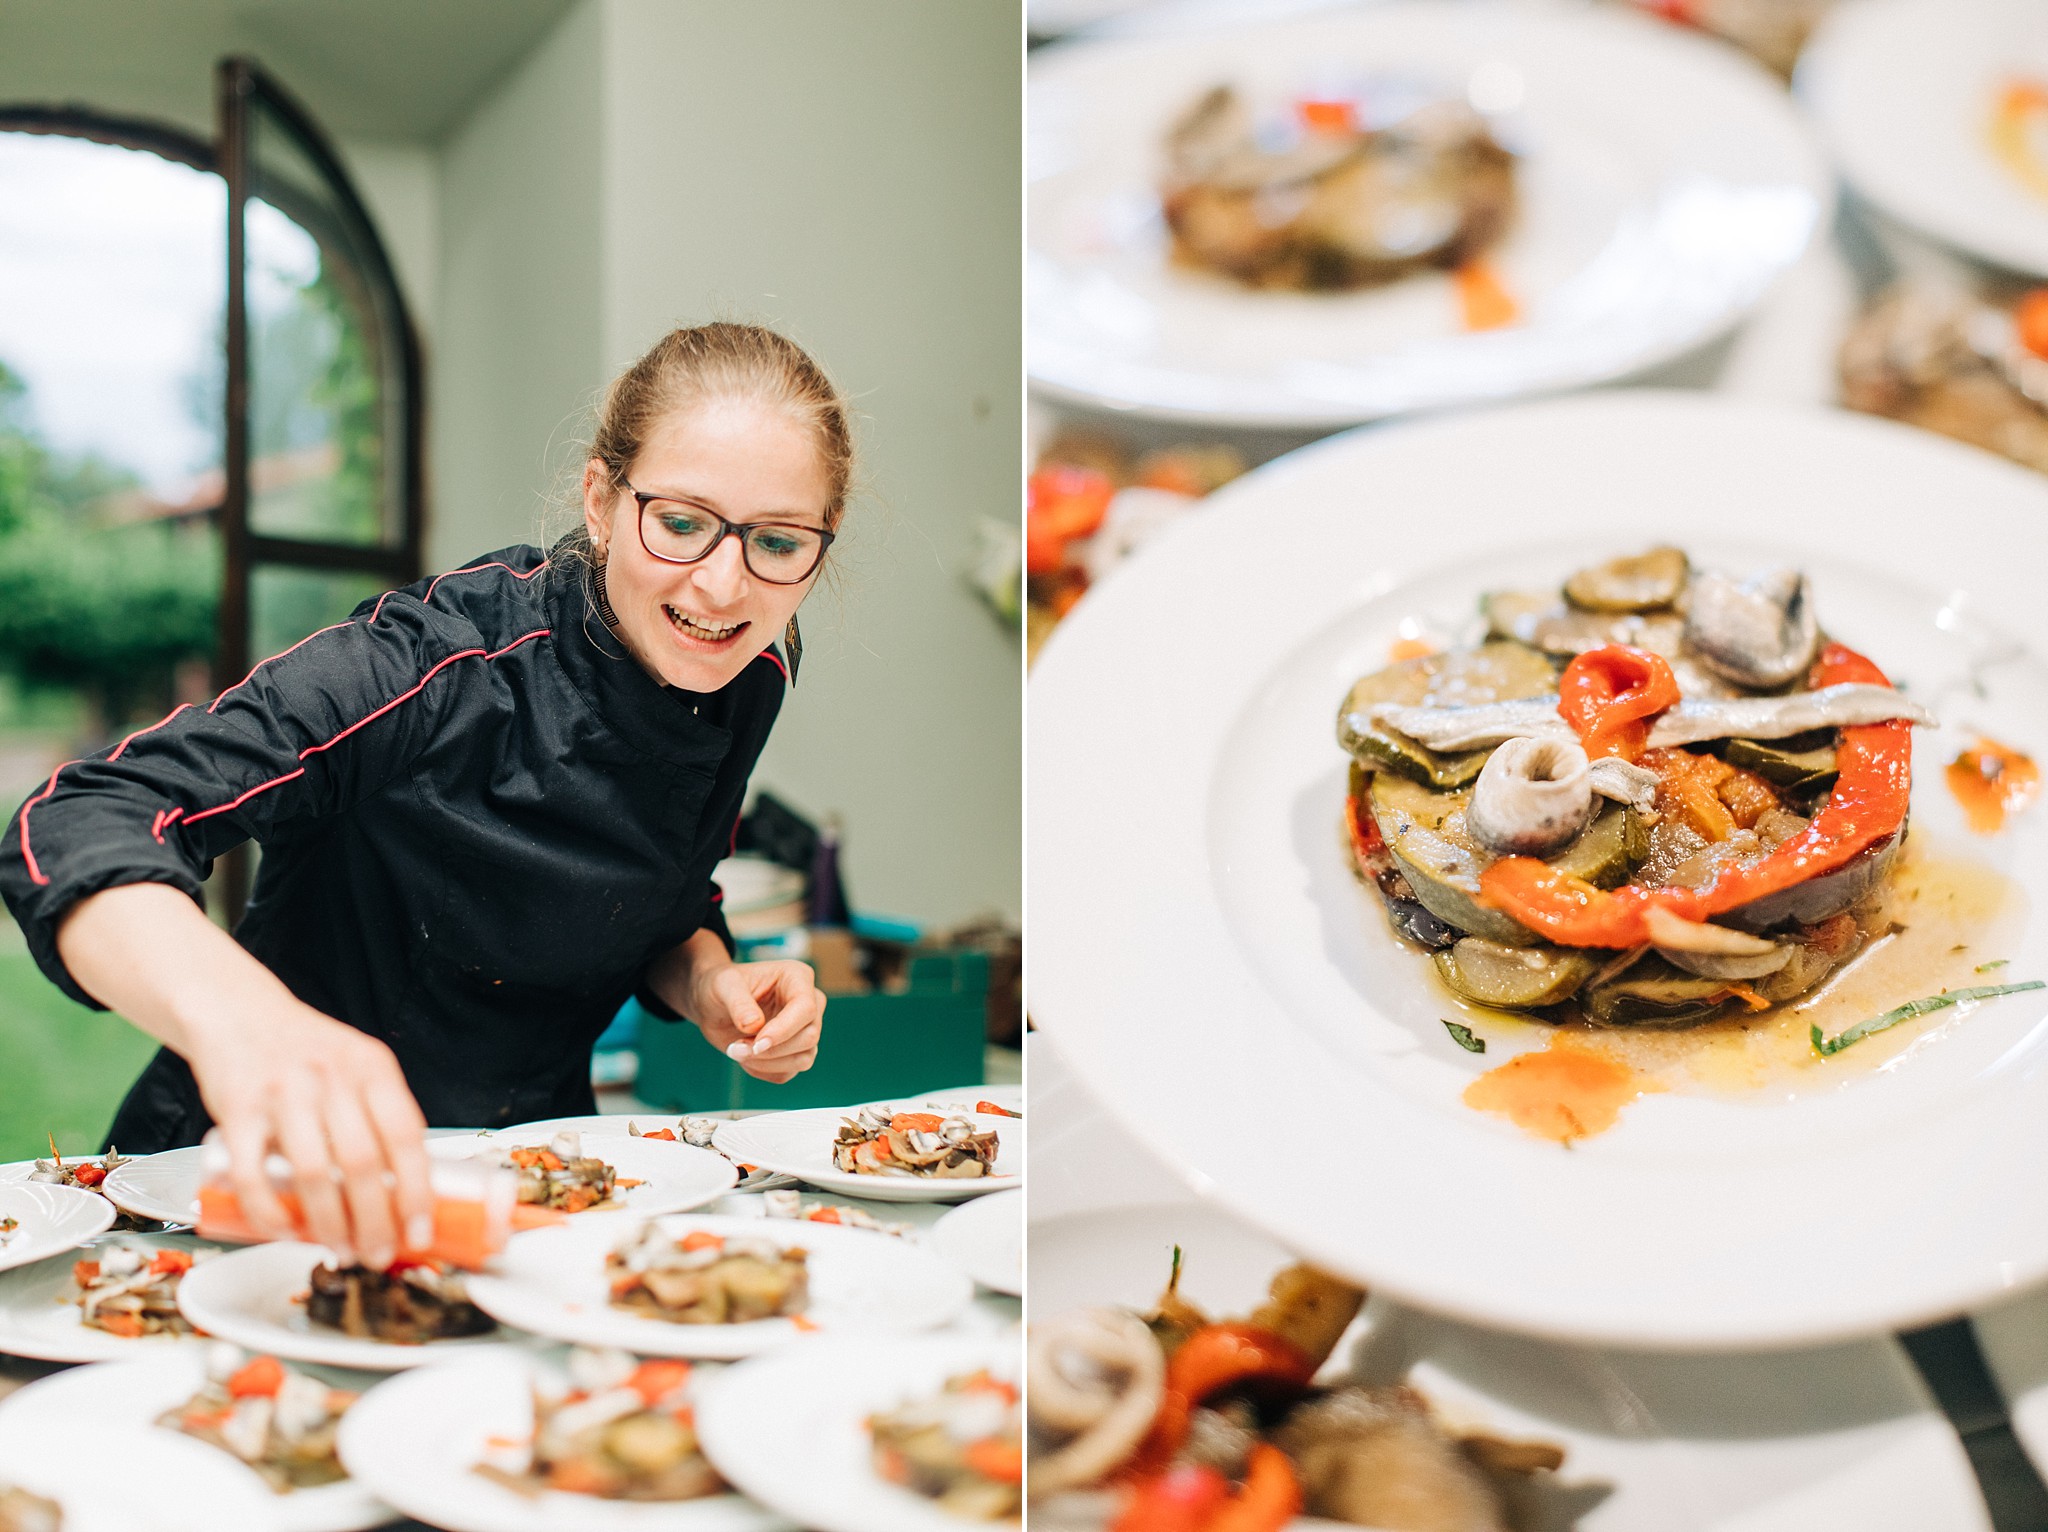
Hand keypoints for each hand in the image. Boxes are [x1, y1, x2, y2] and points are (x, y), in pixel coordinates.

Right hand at [185, 999, 436, 1268]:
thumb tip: (408, 1190)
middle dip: (376, 1222)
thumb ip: (380, 1116)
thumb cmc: (307, 1052)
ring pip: (313, 1174)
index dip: (417, 1192)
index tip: (420, 1232)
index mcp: (373, 1068)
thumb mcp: (358, 1066)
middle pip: (363, 1164)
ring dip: (329, 1224)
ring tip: (340, 1250)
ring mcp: (283, 1093)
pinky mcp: (237, 1109)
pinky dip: (269, 1213)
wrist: (239, 1014)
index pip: (406, 1137)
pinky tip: (284, 1232)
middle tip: (378, 1254)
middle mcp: (332, 1077)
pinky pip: (252, 1174)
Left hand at [680, 950, 826, 1083]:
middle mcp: (810, 1002)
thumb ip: (738, 1003)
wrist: (715, 1004)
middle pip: (809, 1036)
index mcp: (797, 978)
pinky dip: (763, 1071)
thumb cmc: (722, 986)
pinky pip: (788, 1072)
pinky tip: (744, 1058)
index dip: (783, 1030)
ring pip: (803, 1059)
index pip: (806, 1009)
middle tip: (735, 1048)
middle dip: (771, 1050)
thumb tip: (754, 1025)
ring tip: (736, 1051)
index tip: (756, 1044)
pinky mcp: (795, 1051)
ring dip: (767, 1063)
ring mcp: (805, 1029)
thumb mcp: (723, 985)